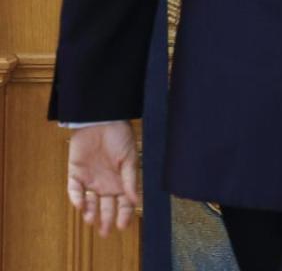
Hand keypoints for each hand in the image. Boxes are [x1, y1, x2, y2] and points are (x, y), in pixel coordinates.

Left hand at [67, 122, 138, 236]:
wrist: (101, 120)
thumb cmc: (120, 137)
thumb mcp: (130, 159)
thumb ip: (131, 180)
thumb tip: (135, 200)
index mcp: (122, 181)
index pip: (124, 202)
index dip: (124, 215)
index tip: (123, 226)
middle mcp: (106, 183)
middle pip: (106, 206)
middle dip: (106, 220)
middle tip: (105, 232)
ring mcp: (90, 179)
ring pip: (89, 202)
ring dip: (90, 212)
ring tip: (91, 221)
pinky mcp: (75, 173)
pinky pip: (75, 190)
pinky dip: (77, 198)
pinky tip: (81, 205)